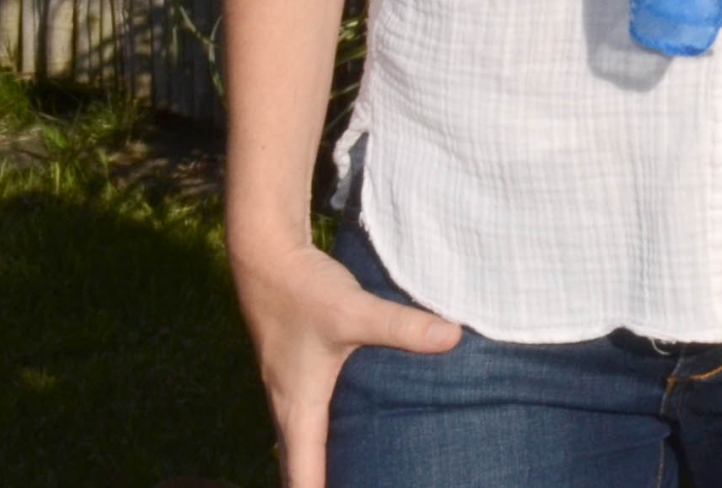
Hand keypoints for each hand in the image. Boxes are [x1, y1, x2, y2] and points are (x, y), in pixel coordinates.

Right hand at [230, 231, 459, 487]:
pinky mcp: (298, 369)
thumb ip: (402, 327)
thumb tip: (454, 338)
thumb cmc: (304, 290)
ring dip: (325, 463)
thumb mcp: (354, 312)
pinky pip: (311, 418)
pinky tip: (358, 429)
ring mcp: (290, 389)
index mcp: (297, 410)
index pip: (301, 476)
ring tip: (364, 476)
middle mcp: (289, 407)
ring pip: (304, 442)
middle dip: (323, 484)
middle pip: (300, 467)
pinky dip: (327, 435)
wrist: (267, 256)